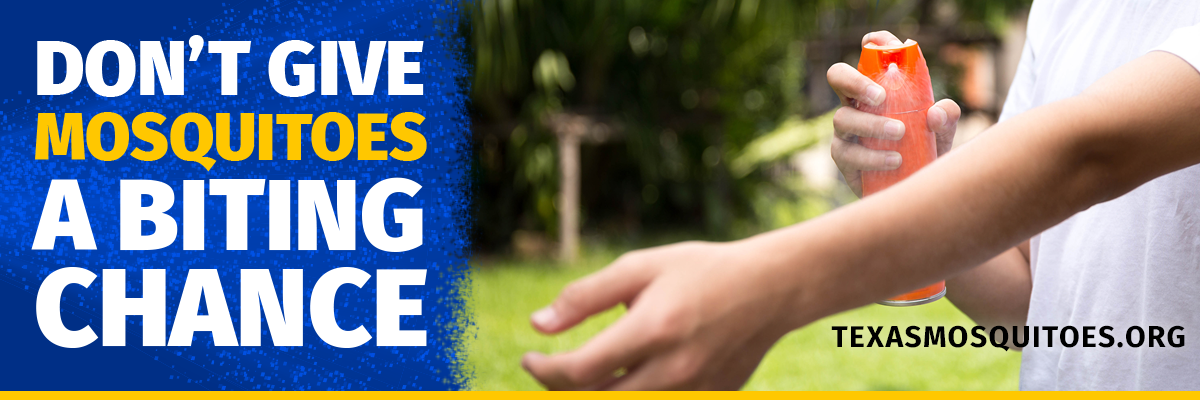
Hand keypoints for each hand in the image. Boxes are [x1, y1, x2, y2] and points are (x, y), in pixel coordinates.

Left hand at [521, 241, 802, 389]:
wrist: (770, 290)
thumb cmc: (700, 272)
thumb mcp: (640, 268)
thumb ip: (585, 296)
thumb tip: (537, 325)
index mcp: (653, 329)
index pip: (578, 372)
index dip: (544, 371)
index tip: (530, 359)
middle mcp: (674, 369)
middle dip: (562, 389)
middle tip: (552, 370)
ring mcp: (694, 391)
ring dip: (596, 396)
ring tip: (584, 376)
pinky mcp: (711, 399)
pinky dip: (633, 394)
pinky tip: (628, 376)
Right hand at [827, 31, 960, 196]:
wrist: (915, 188)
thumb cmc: (926, 151)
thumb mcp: (943, 132)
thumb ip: (947, 117)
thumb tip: (935, 112)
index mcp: (878, 87)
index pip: (869, 56)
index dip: (874, 43)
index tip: (884, 44)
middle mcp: (856, 103)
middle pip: (838, 76)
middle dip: (854, 81)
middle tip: (880, 96)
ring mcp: (845, 130)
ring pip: (843, 117)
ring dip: (871, 124)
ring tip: (899, 133)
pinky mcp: (843, 157)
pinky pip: (848, 152)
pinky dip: (872, 156)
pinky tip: (895, 159)